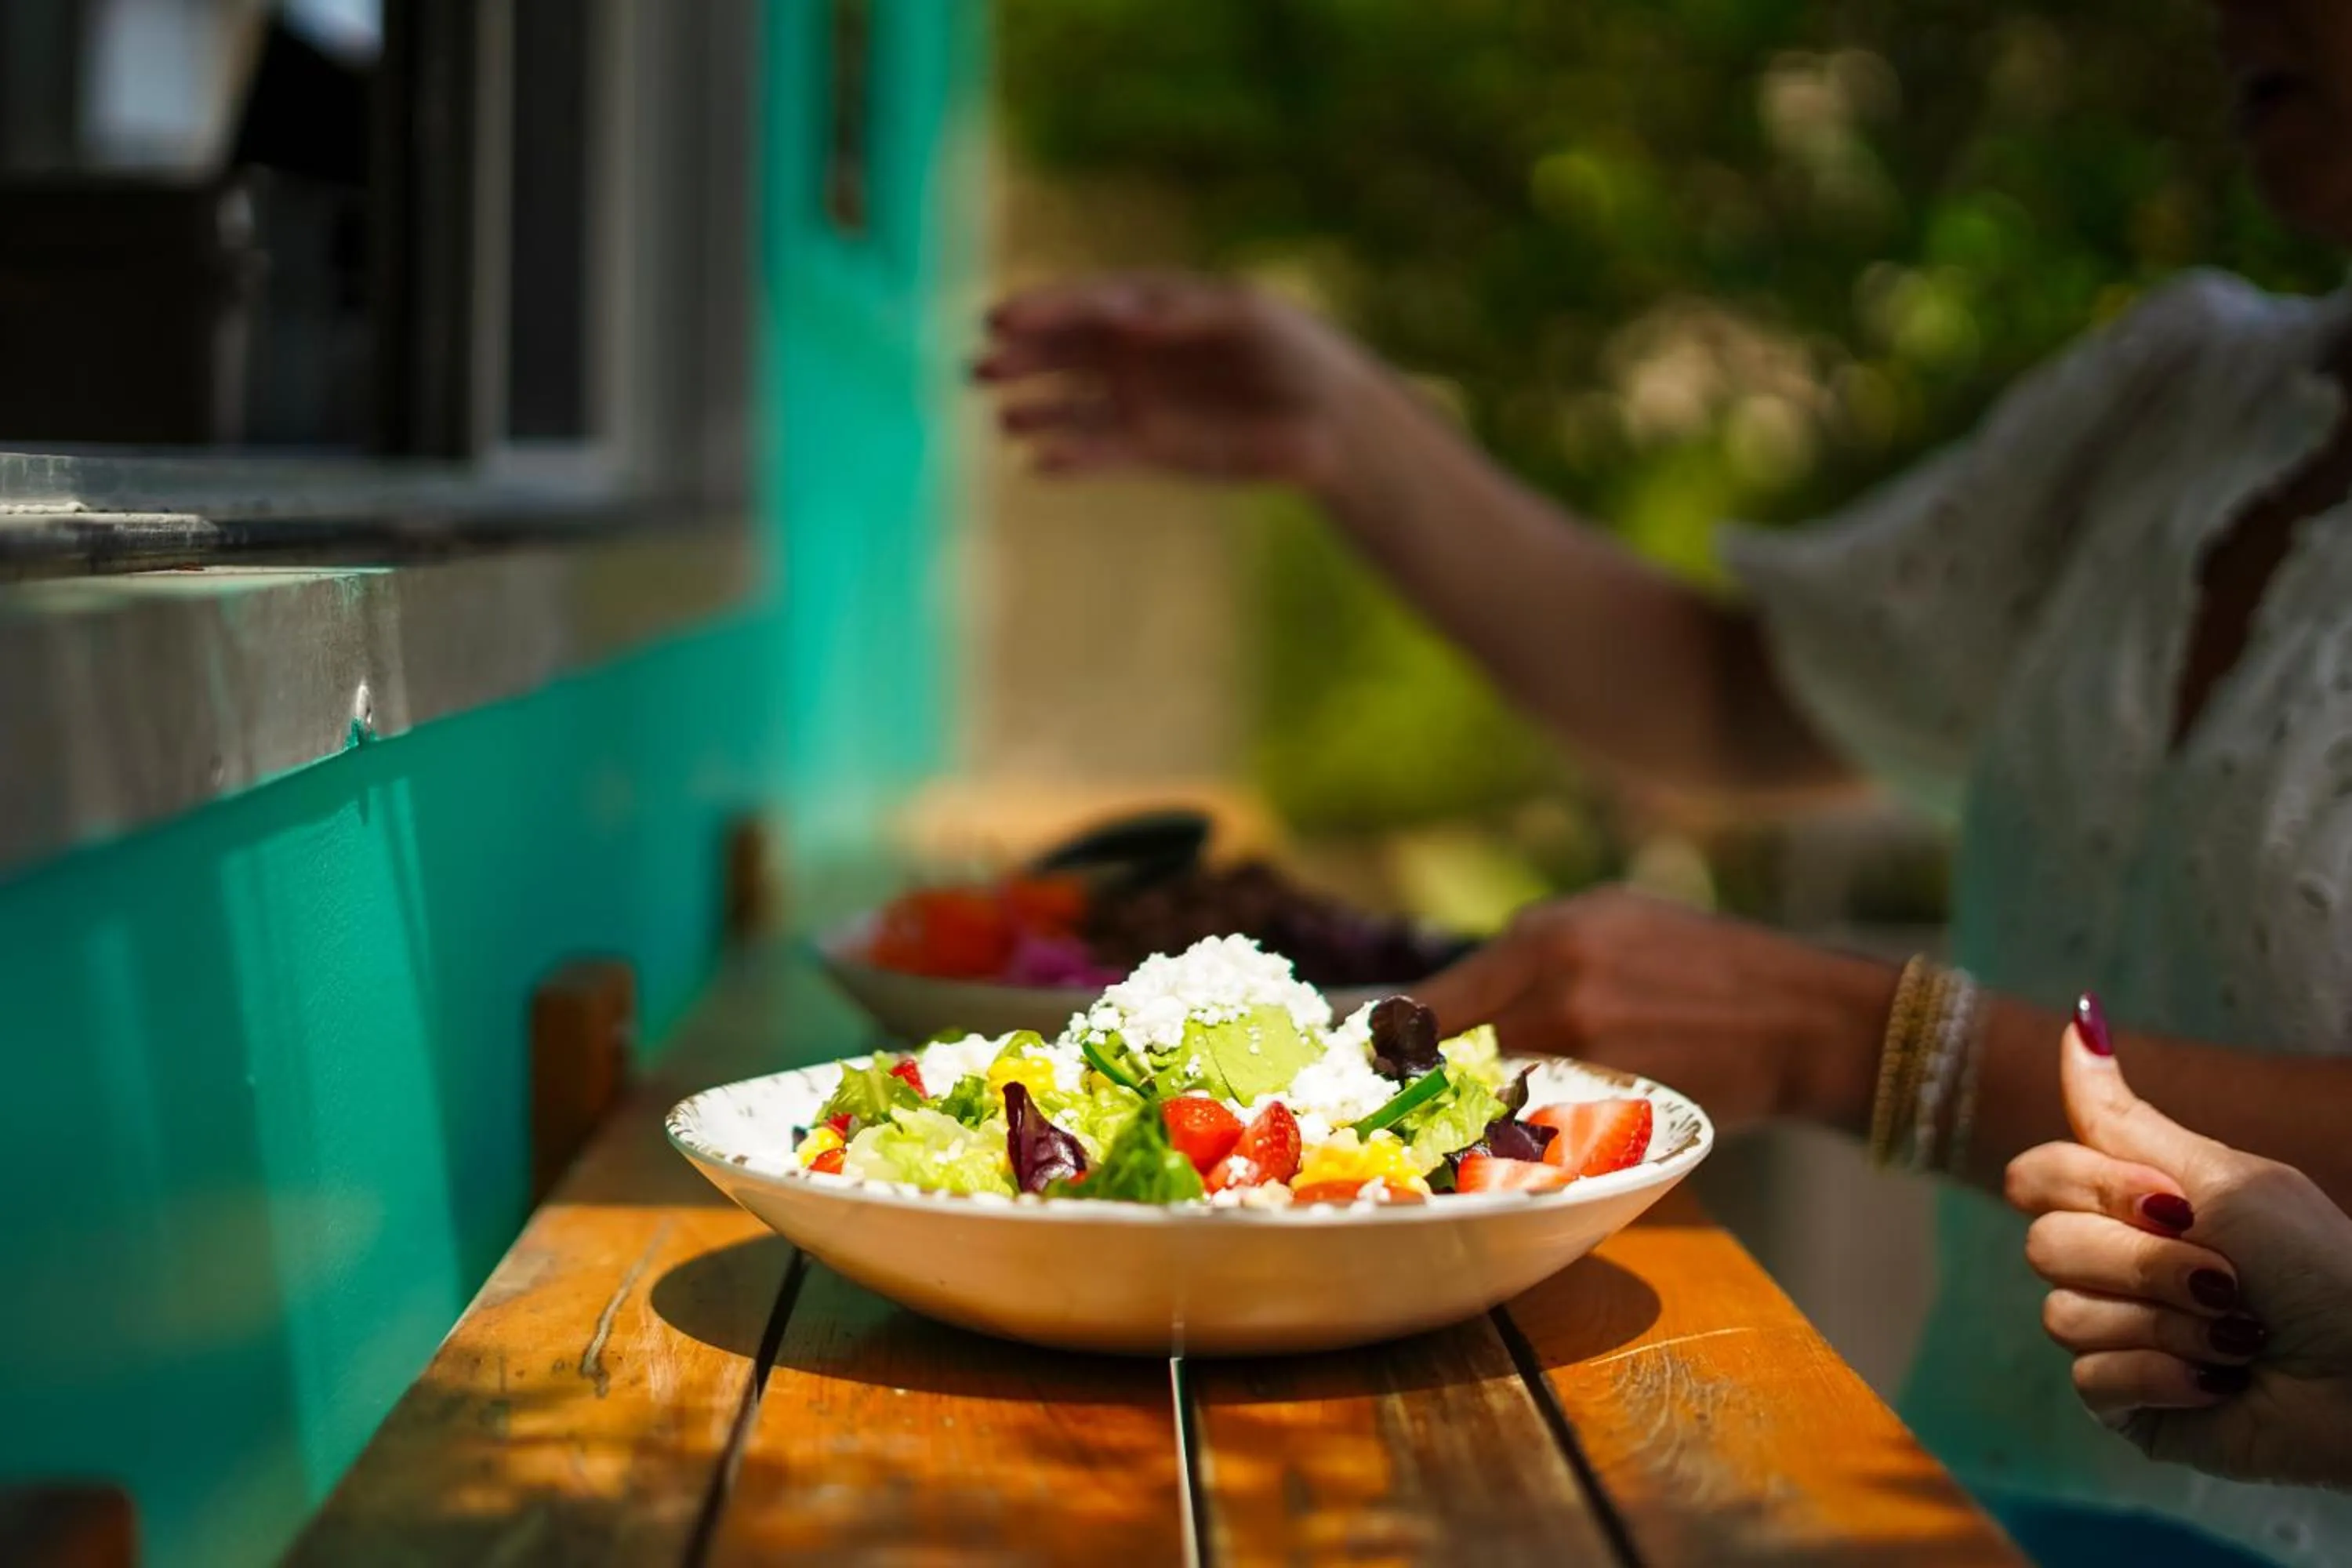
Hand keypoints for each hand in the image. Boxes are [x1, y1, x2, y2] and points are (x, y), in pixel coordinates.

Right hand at [975, 273, 1376, 492]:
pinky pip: (1096, 453)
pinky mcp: (1148, 450)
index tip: (1002, 318)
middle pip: (1061, 352)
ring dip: (1033, 410)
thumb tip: (1122, 317)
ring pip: (1067, 405)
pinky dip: (1068, 458)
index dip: (1042, 308)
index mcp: (1151, 306)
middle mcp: (1132, 352)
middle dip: (1019, 358)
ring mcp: (1136, 401)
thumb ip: (1182, 315)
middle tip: (978, 367)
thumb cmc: (1294, 352)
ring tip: (1004, 418)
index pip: (1084, 303)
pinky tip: (1037, 462)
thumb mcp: (1246, 316)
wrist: (1330, 421)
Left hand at [1411, 888, 1895, 1131]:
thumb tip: (1448, 998)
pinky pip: (1539, 1137)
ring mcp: (1583, 1053)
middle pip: (1440, 1058)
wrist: (1805, 1019)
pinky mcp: (1616, 1107)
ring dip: (1458, 1123)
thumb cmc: (1704, 964)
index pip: (1424, 1000)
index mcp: (1543, 936)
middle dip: (1406, 1087)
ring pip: (1482, 1103)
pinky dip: (1515, 1147)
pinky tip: (1509, 1155)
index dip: (1375, 1039)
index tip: (1344, 1061)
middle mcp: (1552, 988)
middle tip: (1379, 1109)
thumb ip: (1529, 954)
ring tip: (1440, 1135)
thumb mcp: (1609, 920)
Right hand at [2005, 998, 2351, 1487]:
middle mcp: (2112, 1263)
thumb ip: (2126, 1116)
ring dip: (2167, 1325)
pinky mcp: (2124, 1400)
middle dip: (2145, 1264)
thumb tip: (2081, 1015)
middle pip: (2045, 1245)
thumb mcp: (2222, 1177)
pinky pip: (2091, 1379)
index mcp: (2130, 1202)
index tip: (2172, 1198)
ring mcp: (2114, 1332)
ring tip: (2238, 1339)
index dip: (2095, 1187)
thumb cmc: (2317, 1267)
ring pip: (2064, 1315)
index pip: (2035, 1174)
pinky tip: (2219, 1382)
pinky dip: (2164, 1376)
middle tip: (2225, 1280)